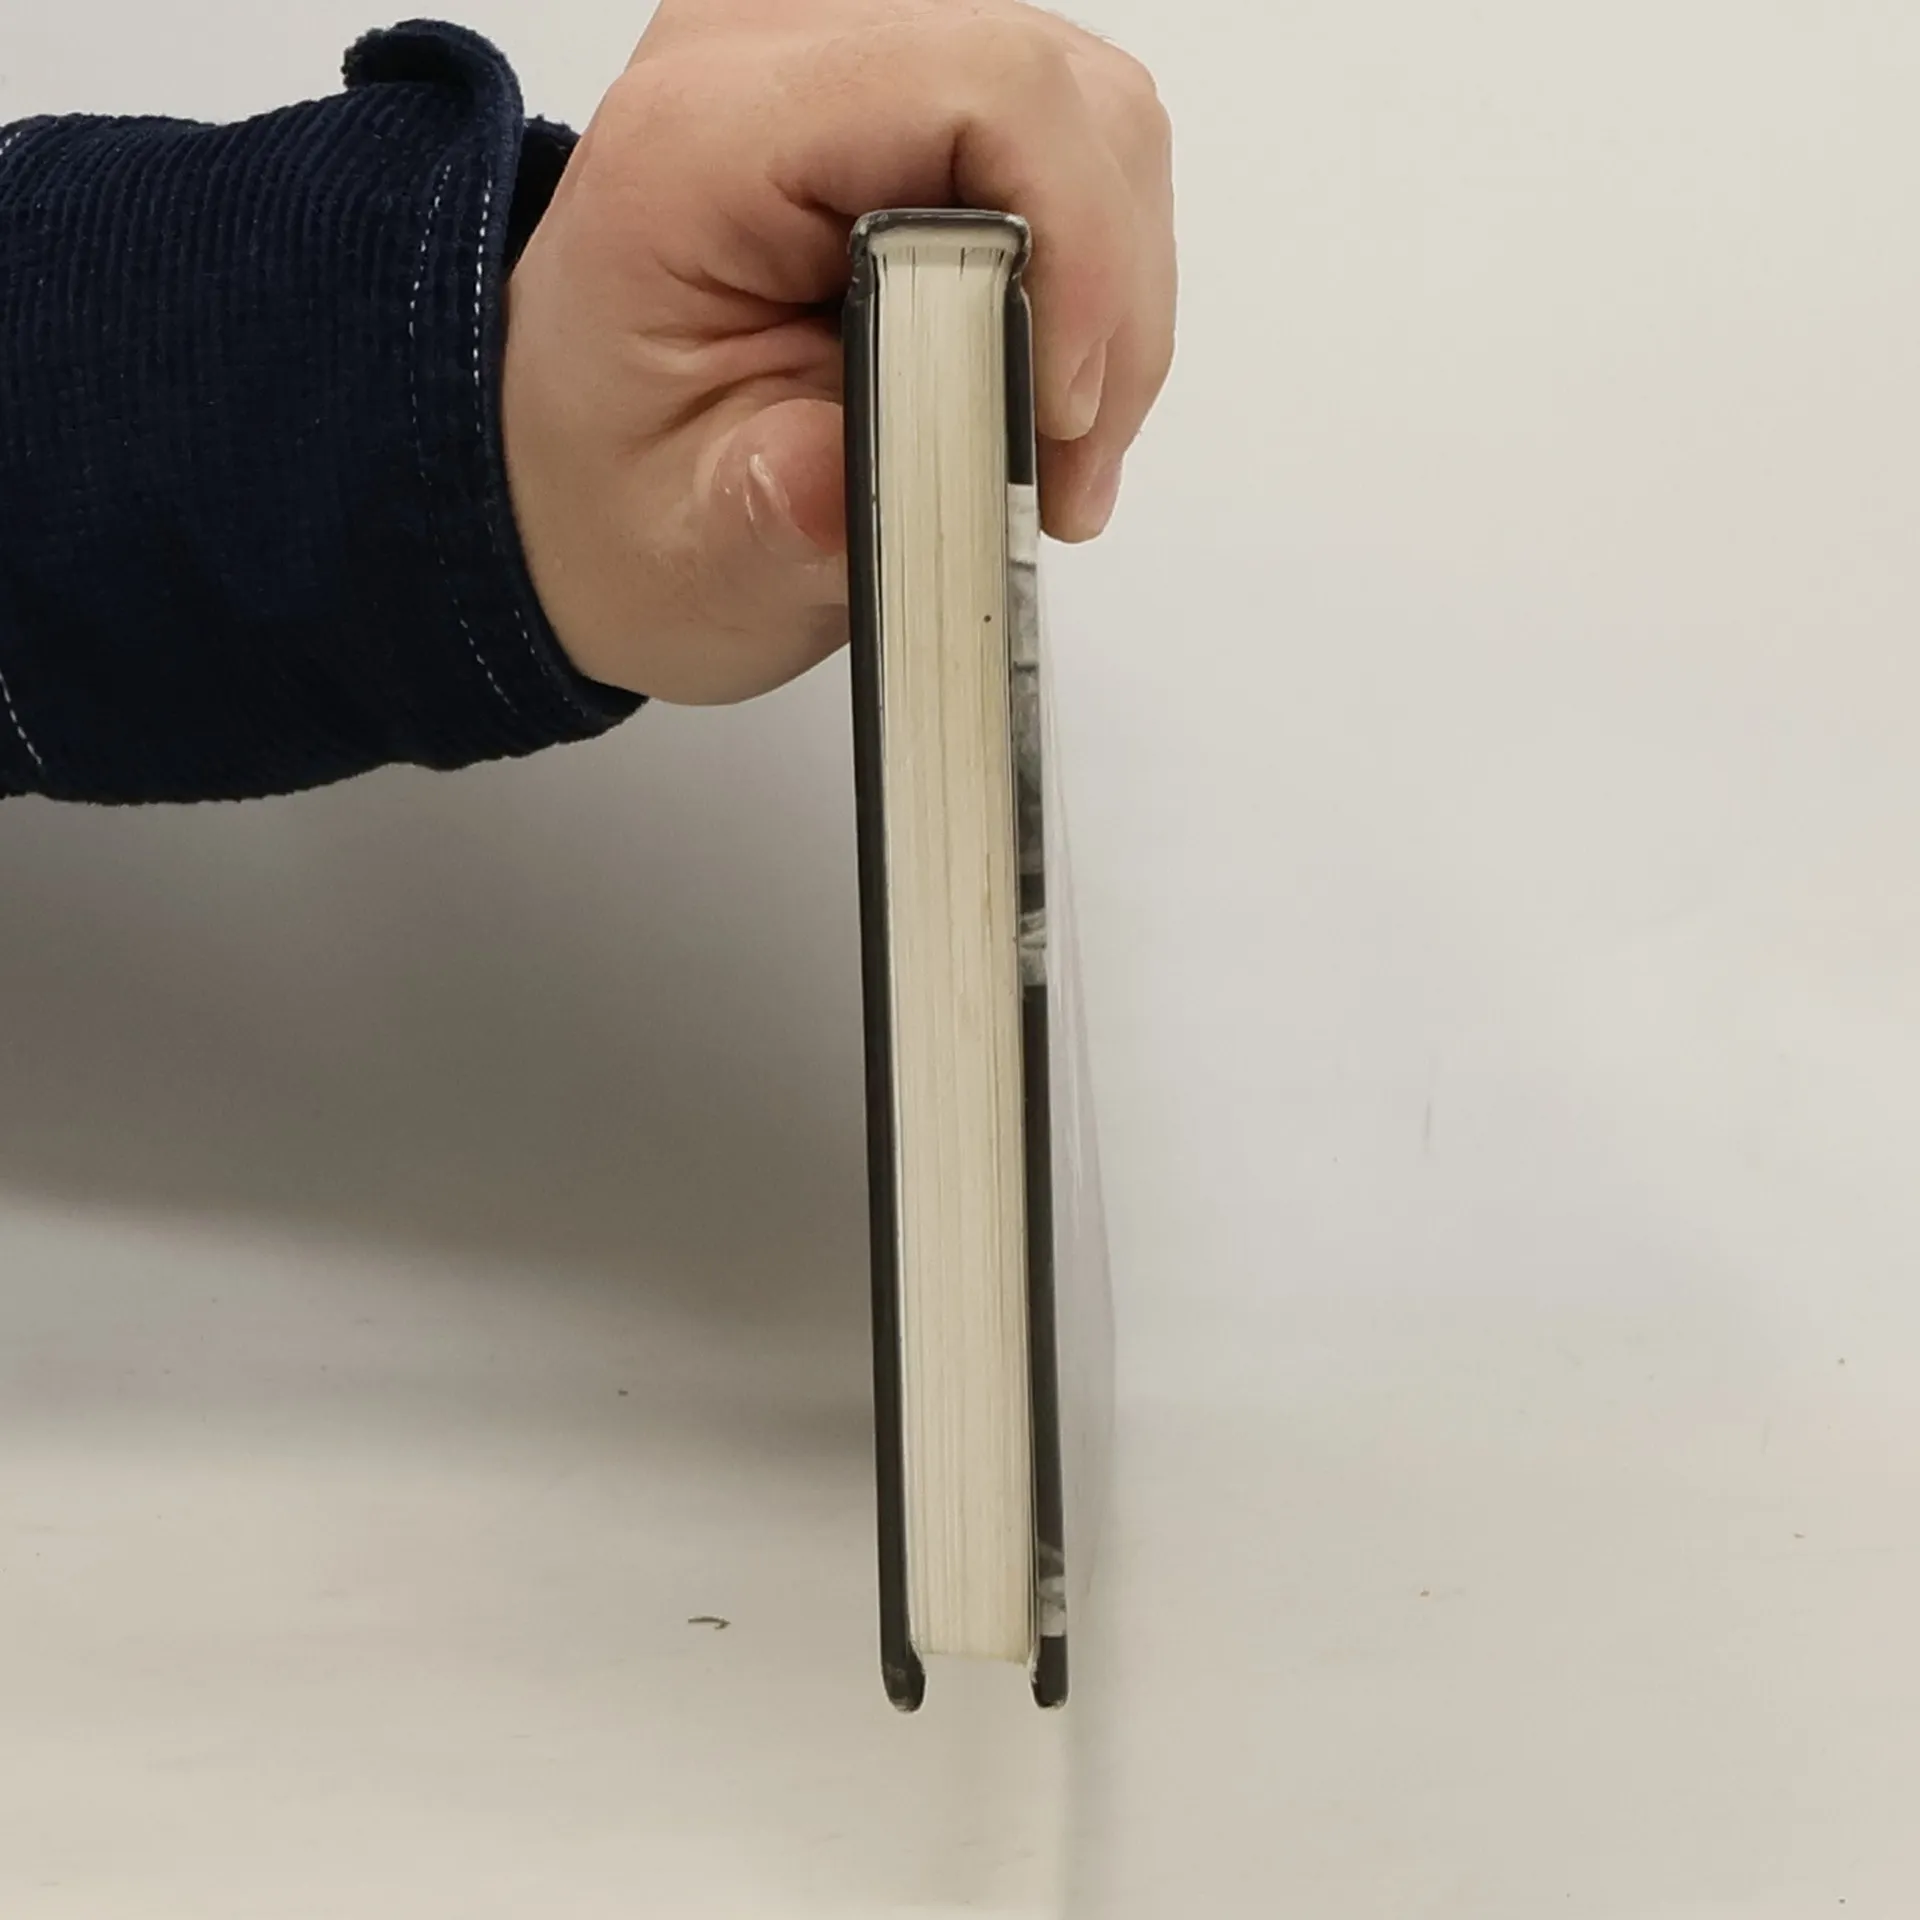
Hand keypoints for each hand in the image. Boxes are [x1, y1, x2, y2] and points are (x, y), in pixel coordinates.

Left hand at [502, 0, 1175, 703]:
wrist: (578, 480)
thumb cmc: (619, 502)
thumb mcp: (687, 553)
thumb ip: (788, 515)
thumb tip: (901, 478)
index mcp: (701, 141)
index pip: (983, 93)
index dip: (1076, 248)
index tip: (1059, 415)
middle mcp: (773, 56)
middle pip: (1059, 95)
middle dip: (1106, 295)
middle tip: (1065, 462)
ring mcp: (845, 61)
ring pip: (1088, 118)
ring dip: (1110, 299)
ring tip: (1055, 446)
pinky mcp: (902, 107)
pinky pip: (1067, 150)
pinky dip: (1090, 284)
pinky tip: (1042, 390)